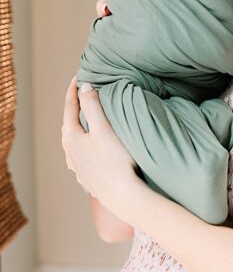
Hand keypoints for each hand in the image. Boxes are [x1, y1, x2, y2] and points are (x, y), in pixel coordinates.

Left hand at [62, 77, 142, 223]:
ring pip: (76, 143)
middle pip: (70, 125)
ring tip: (88, 123)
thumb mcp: (104, 129)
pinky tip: (93, 151)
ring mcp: (78, 168)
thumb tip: (85, 88)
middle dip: (76, 109)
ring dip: (81, 130)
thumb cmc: (116, 162)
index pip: (69, 108)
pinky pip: (84, 157)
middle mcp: (70, 153)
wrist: (123, 196)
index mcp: (71, 138)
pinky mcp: (88, 179)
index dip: (73, 90)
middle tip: (83, 96)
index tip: (78, 76)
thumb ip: (93, 107)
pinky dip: (87, 147)